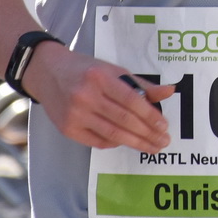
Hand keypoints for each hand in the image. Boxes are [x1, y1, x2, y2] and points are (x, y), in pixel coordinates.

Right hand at [22, 41, 175, 151]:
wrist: (48, 73)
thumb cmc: (86, 70)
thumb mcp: (113, 70)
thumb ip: (141, 84)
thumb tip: (170, 91)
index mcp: (100, 77)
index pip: (130, 100)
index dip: (149, 115)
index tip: (164, 126)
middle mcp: (86, 97)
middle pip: (123, 120)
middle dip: (147, 133)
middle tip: (164, 141)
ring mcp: (75, 115)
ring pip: (112, 134)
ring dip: (136, 143)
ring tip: (152, 147)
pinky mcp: (68, 129)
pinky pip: (98, 141)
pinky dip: (115, 143)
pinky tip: (128, 142)